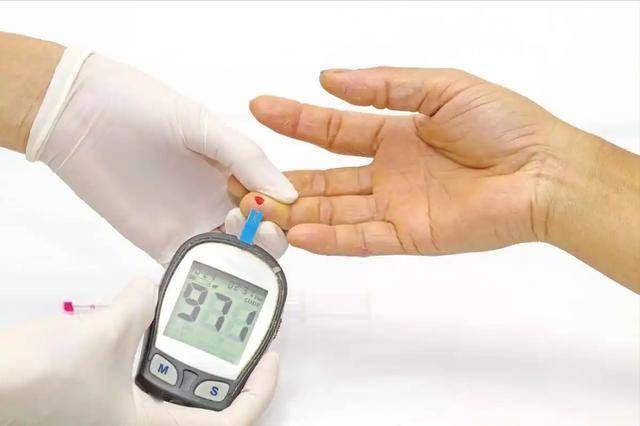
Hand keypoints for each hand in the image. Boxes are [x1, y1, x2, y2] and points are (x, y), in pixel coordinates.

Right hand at [0, 279, 278, 424]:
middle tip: (241, 332)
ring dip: (192, 352)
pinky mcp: (103, 397)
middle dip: (229, 366)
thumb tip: (150, 287)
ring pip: (176, 385)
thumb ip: (141, 303)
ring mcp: (122, 412)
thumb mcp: (108, 332)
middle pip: (206, 400)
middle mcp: (143, 424)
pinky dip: (159, 348)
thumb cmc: (44, 378)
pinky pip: (147, 375)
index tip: (273, 356)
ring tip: (205, 319)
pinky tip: (158, 319)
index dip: (261, 390)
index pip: (231, 422)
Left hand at [27, 49, 295, 262]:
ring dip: (246, 254)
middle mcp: (217, 199)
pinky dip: (212, 272)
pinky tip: (220, 265)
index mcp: (233, 169)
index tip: (281, 209)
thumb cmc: (140, 106)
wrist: (77, 115)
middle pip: (260, 234)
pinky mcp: (161, 242)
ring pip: (233, 254)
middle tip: (259, 223)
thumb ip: (248, 159)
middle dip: (271, 235)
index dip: (285, 211)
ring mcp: (191, 222)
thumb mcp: (203, 125)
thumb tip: (290, 196)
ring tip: (234, 230)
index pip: (274, 200)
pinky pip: (194, 266)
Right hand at [232, 67, 573, 254]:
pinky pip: (360, 239)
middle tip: (243, 176)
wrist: (543, 171)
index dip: (296, 119)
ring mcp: (396, 205)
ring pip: (334, 211)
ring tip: (258, 207)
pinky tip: (299, 233)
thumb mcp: (440, 88)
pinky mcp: (409, 235)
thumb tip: (328, 79)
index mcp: (395, 134)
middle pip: (324, 177)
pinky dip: (329, 238)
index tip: (260, 109)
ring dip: (296, 211)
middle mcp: (389, 172)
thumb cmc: (505, 124)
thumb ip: (383, 86)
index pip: (332, 129)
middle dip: (283, 178)